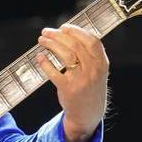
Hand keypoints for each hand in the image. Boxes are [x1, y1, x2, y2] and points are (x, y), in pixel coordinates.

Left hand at [35, 23, 109, 141]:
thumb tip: (70, 35)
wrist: (89, 115)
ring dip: (51, 44)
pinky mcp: (68, 89)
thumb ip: (90, 55)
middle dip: (58, 35)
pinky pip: (54, 72)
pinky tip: (40, 57)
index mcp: (102, 63)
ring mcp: (80, 80)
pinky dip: (45, 63)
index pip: (91, 40)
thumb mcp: (98, 71)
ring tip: (42, 40)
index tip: (64, 27)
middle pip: (74, 45)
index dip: (76, 31)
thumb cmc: (90, 88)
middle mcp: (93, 70)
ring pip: (65, 55)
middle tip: (46, 32)